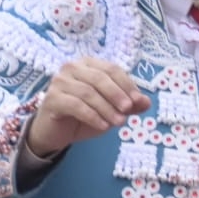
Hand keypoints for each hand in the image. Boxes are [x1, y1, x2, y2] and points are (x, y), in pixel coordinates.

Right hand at [27, 58, 150, 158]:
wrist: (55, 133)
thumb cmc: (82, 116)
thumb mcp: (110, 110)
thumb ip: (127, 104)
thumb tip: (146, 102)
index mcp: (87, 64)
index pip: (111, 69)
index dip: (126, 84)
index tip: (138, 101)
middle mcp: (71, 68)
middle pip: (99, 78)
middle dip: (117, 94)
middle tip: (128, 110)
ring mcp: (59, 82)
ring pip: (88, 92)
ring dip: (106, 108)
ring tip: (118, 123)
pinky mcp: (52, 98)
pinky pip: (75, 105)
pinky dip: (92, 116)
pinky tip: (102, 126)